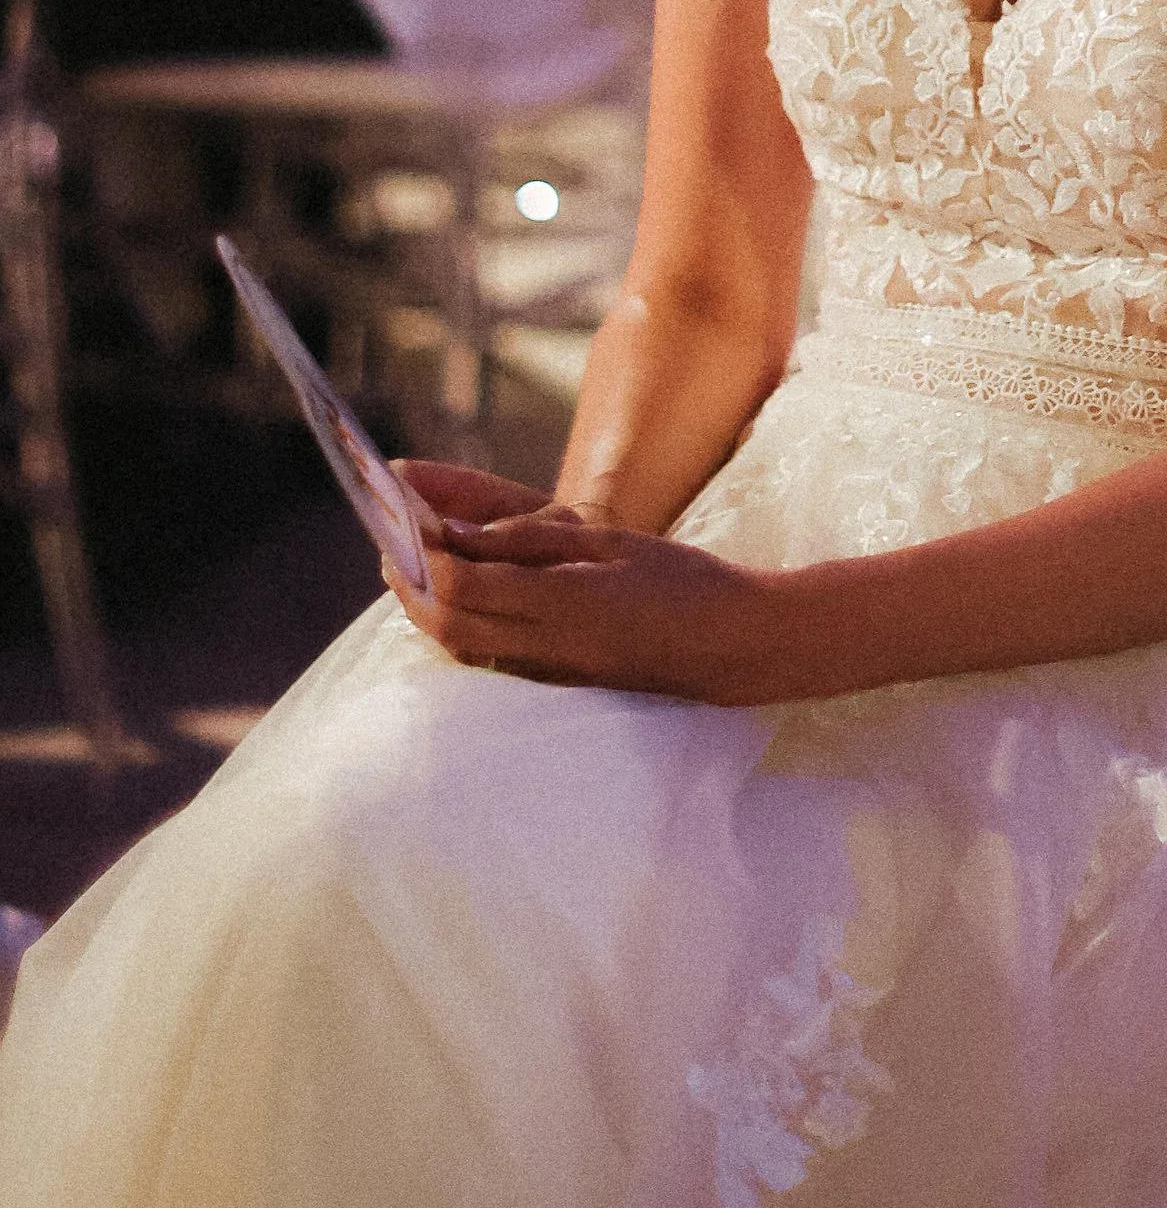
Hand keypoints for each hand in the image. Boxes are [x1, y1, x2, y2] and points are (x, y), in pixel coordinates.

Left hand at [388, 496, 792, 704]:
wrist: (731, 646)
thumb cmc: (682, 580)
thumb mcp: (611, 541)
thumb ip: (532, 541)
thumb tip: (460, 536)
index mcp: (562, 602)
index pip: (464, 585)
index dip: (425, 556)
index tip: (406, 523)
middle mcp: (547, 646)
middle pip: (449, 625)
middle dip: (410, 588)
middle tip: (395, 548)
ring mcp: (551, 672)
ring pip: (462, 649)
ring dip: (428, 614)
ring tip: (415, 573)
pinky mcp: (559, 684)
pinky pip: (488, 662)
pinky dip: (459, 632)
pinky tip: (460, 607)